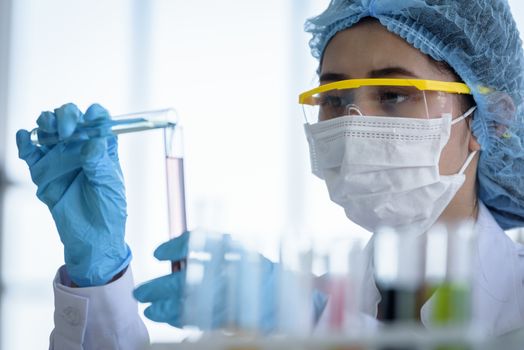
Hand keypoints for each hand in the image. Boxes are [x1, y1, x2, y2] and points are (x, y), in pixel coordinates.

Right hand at [16, 103, 130, 286]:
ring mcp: (61, 157)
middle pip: (71, 117)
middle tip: (67, 131)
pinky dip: (25, 141)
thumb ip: (99, 163)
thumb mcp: (109, 185)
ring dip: (46, 122)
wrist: (92, 238)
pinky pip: (30, 151)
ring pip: (49, 128)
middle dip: (66, 115)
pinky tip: (26, 138)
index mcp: (103, 147)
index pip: (98, 119)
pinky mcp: (43, 172)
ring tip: (49, 130)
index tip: (89, 119)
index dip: (93, 114)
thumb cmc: (109, 210)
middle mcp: (81, 147)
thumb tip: (92, 142)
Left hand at [133, 231, 276, 332]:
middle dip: (159, 287)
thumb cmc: (252, 267)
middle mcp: (227, 272)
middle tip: (140, 293)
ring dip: (165, 309)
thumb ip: (205, 245)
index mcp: (231, 250)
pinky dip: (181, 320)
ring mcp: (227, 297)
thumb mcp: (233, 248)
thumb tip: (168, 252)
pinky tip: (169, 318)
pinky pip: (199, 320)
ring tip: (150, 311)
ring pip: (188, 305)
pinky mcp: (228, 316)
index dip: (174, 247)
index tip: (157, 253)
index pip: (197, 242)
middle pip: (185, 281)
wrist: (277, 293)